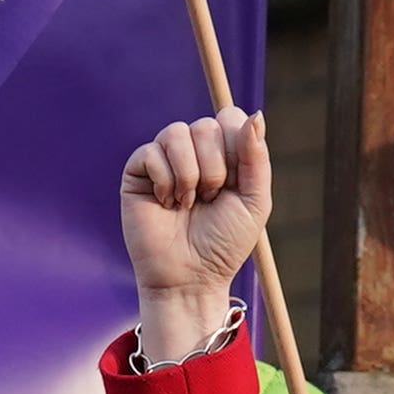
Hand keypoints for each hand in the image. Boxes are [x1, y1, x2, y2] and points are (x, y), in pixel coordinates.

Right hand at [119, 114, 274, 365]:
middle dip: (214, 168)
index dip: (235, 146)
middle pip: (206, 125)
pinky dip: (164, 180)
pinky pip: (151, 152)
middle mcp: (194, 152)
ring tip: (187, 203)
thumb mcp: (254, 201)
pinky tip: (166, 204)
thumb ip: (256, 156)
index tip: (235, 183)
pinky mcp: (138, 173)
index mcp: (225, 155)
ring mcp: (165, 161)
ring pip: (177, 133)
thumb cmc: (223, 244)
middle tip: (210, 199)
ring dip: (189, 174)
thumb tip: (255, 114)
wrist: (190, 279)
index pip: (229, 118)